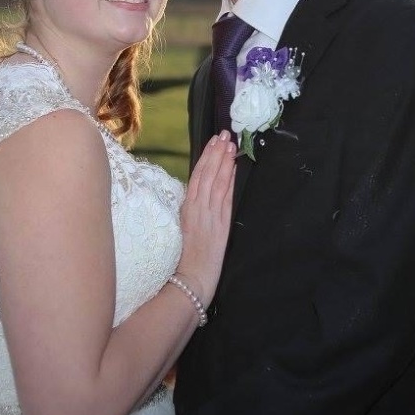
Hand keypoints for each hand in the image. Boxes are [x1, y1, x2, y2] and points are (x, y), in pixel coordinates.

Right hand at [177, 131, 235, 305]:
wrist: (190, 281)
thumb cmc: (183, 261)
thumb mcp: (182, 231)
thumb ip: (190, 212)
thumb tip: (195, 196)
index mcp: (186, 209)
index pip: (197, 177)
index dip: (206, 158)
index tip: (212, 142)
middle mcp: (197, 208)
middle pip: (207, 174)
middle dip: (215, 153)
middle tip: (223, 133)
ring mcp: (209, 215)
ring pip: (216, 181)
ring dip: (223, 160)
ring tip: (229, 143)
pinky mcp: (220, 224)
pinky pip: (224, 196)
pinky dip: (228, 180)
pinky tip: (232, 167)